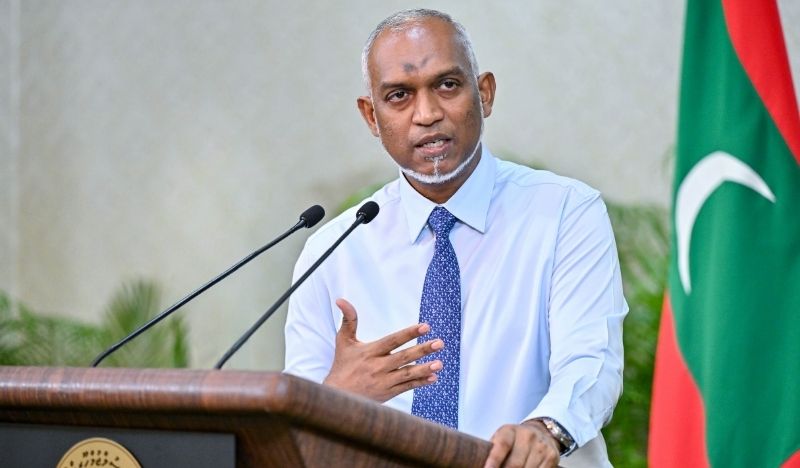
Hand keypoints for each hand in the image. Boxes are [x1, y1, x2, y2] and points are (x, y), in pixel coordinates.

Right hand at [323, 298, 443, 401]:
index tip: (425, 327)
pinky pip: (406, 387)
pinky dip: (419, 383)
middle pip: (403, 357)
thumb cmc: (342, 365)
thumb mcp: (343, 341)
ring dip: (424, 369)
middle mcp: (378, 366)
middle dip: (422, 350)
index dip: (409, 333)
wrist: (337, 396)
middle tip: (440, 343)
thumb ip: (349, 320)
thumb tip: (341, 300)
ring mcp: (383, 381)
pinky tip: (433, 378)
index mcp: (370, 352)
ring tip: (440, 364)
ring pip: (407, 374)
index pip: (393, 340)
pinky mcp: (387, 393)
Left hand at [483, 420, 560, 467]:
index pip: (502, 446)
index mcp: (510, 430)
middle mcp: (527, 436)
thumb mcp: (501, 438)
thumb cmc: (514, 440)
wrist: (541, 432)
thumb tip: (479, 464)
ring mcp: (541, 446)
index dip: (494, 460)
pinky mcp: (551, 457)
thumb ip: (493, 450)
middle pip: (515, 464)